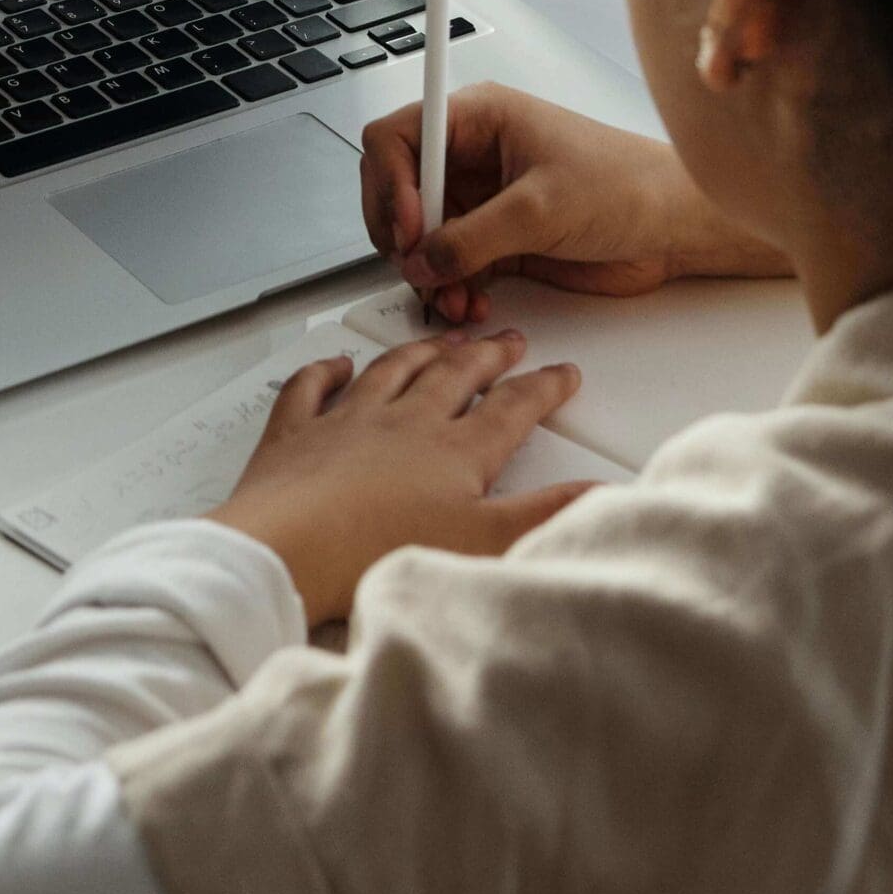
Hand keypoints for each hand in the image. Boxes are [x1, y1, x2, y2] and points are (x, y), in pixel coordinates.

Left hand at [209, 331, 589, 624]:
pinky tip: (337, 364)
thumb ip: (546, 515)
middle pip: (455, 376)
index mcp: (454, 450)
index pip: (512, 409)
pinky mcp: (295, 435)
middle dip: (487, 356)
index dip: (543, 389)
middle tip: (508, 340)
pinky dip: (325, 370)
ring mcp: (346, 422)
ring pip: (392, 371)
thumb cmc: (380, 553)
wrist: (289, 552)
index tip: (564, 374)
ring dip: (422, 351)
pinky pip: (311, 388)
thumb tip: (604, 493)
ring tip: (443, 340)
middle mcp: (404, 422)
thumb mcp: (484, 544)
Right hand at [361, 83, 791, 324]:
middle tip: (420, 267)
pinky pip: (450, 264)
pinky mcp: (496, 239)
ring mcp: (482, 199)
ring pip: (420, 235)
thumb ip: (471, 238)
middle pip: (398, 190)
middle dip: (403, 235)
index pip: (397, 139)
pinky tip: (470, 300)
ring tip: (451, 295)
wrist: (675, 227)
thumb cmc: (629, 186)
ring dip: (427, 271)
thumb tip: (422, 261)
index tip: (409, 228)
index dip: (390, 184)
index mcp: (479, 118)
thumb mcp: (541, 209)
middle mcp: (472, 155)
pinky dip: (450, 287)